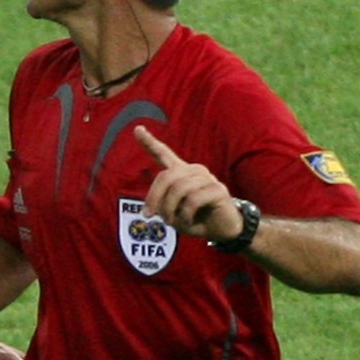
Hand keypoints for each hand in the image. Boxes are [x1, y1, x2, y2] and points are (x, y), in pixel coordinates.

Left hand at [134, 125, 241, 241]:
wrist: (222, 230)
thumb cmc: (196, 219)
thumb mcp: (173, 213)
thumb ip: (162, 206)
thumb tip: (153, 209)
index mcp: (181, 172)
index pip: (163, 153)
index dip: (149, 142)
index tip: (137, 129)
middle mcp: (194, 171)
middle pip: (166, 176)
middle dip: (155, 198)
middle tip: (151, 216)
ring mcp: (207, 178)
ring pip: (179, 188)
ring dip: (170, 209)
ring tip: (172, 221)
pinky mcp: (218, 190)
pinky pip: (193, 200)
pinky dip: (185, 214)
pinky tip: (189, 221)